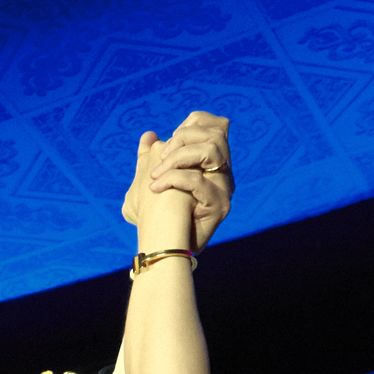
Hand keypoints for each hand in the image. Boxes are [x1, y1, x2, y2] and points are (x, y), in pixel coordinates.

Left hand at [120, 112, 232, 250]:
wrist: (165, 250)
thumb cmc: (157, 219)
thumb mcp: (150, 183)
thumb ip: (151, 158)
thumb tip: (149, 136)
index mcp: (209, 163)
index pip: (216, 125)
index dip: (194, 123)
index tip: (168, 139)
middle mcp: (222, 172)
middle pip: (217, 133)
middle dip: (183, 139)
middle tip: (161, 158)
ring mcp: (224, 188)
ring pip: (212, 150)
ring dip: (178, 158)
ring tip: (157, 175)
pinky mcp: (220, 205)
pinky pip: (198, 180)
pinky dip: (173, 179)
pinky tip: (155, 188)